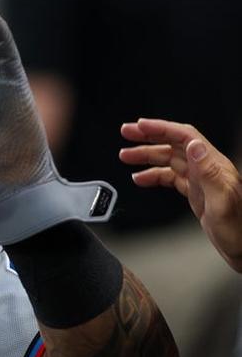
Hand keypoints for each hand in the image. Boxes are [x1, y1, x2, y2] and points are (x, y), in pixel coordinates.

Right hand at [120, 118, 241, 271]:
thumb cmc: (238, 230)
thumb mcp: (223, 202)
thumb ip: (208, 172)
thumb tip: (194, 146)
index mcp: (213, 166)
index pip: (185, 137)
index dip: (162, 128)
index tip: (141, 126)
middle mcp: (206, 169)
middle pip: (174, 144)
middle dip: (149, 136)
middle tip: (127, 132)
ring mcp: (200, 180)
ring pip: (169, 159)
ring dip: (147, 156)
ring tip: (126, 156)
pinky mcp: (195, 192)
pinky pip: (170, 177)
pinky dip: (153, 175)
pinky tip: (141, 178)